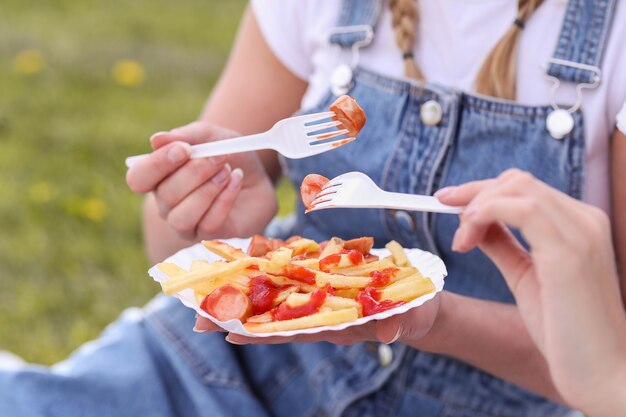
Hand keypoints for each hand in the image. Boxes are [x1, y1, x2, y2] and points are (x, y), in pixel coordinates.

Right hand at [126, 121, 276, 239]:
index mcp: (158, 178)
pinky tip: (236, 180)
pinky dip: (225, 198)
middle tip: (219, 156)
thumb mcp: (212, 137)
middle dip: (195, 172)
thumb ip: (187, 136)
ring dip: (207, 191)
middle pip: (165, 195)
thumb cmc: (228, 156)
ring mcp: (186, 223)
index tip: (184, 149)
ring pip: (182, 217)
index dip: (156, 165)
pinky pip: (209, 223)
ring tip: (227, 171)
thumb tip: (156, 139)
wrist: (259, 177)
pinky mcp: (209, 234)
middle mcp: (166, 204)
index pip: (138, 178)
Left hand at [193, 294, 439, 345]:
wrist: (417, 302)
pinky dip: (272, 271)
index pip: (294, 330)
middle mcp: (322, 312)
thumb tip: (390, 332)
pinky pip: (294, 275)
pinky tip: (250, 265)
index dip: (263, 332)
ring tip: (211, 294)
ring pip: (278, 297)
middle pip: (275, 316)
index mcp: (338, 324)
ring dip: (246, 294)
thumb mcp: (412, 316)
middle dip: (240, 316)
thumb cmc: (415, 311)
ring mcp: (322, 296)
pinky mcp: (326, 279)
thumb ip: (401, 323)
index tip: (231, 333)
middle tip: (198, 318)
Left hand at [436, 169, 625, 415]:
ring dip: (476, 206)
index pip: (524, 188)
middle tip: (447, 217)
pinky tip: (468, 238)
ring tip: (461, 240)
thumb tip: (474, 223)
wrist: (600, 373)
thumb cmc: (566, 330)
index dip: (481, 191)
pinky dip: (486, 213)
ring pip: (517, 188)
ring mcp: (581, 233)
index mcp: (579, 225)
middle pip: (517, 182)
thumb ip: (503, 244)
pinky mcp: (569, 253)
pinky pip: (522, 210)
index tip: (446, 202)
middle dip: (473, 194)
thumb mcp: (525, 276)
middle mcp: (585, 221)